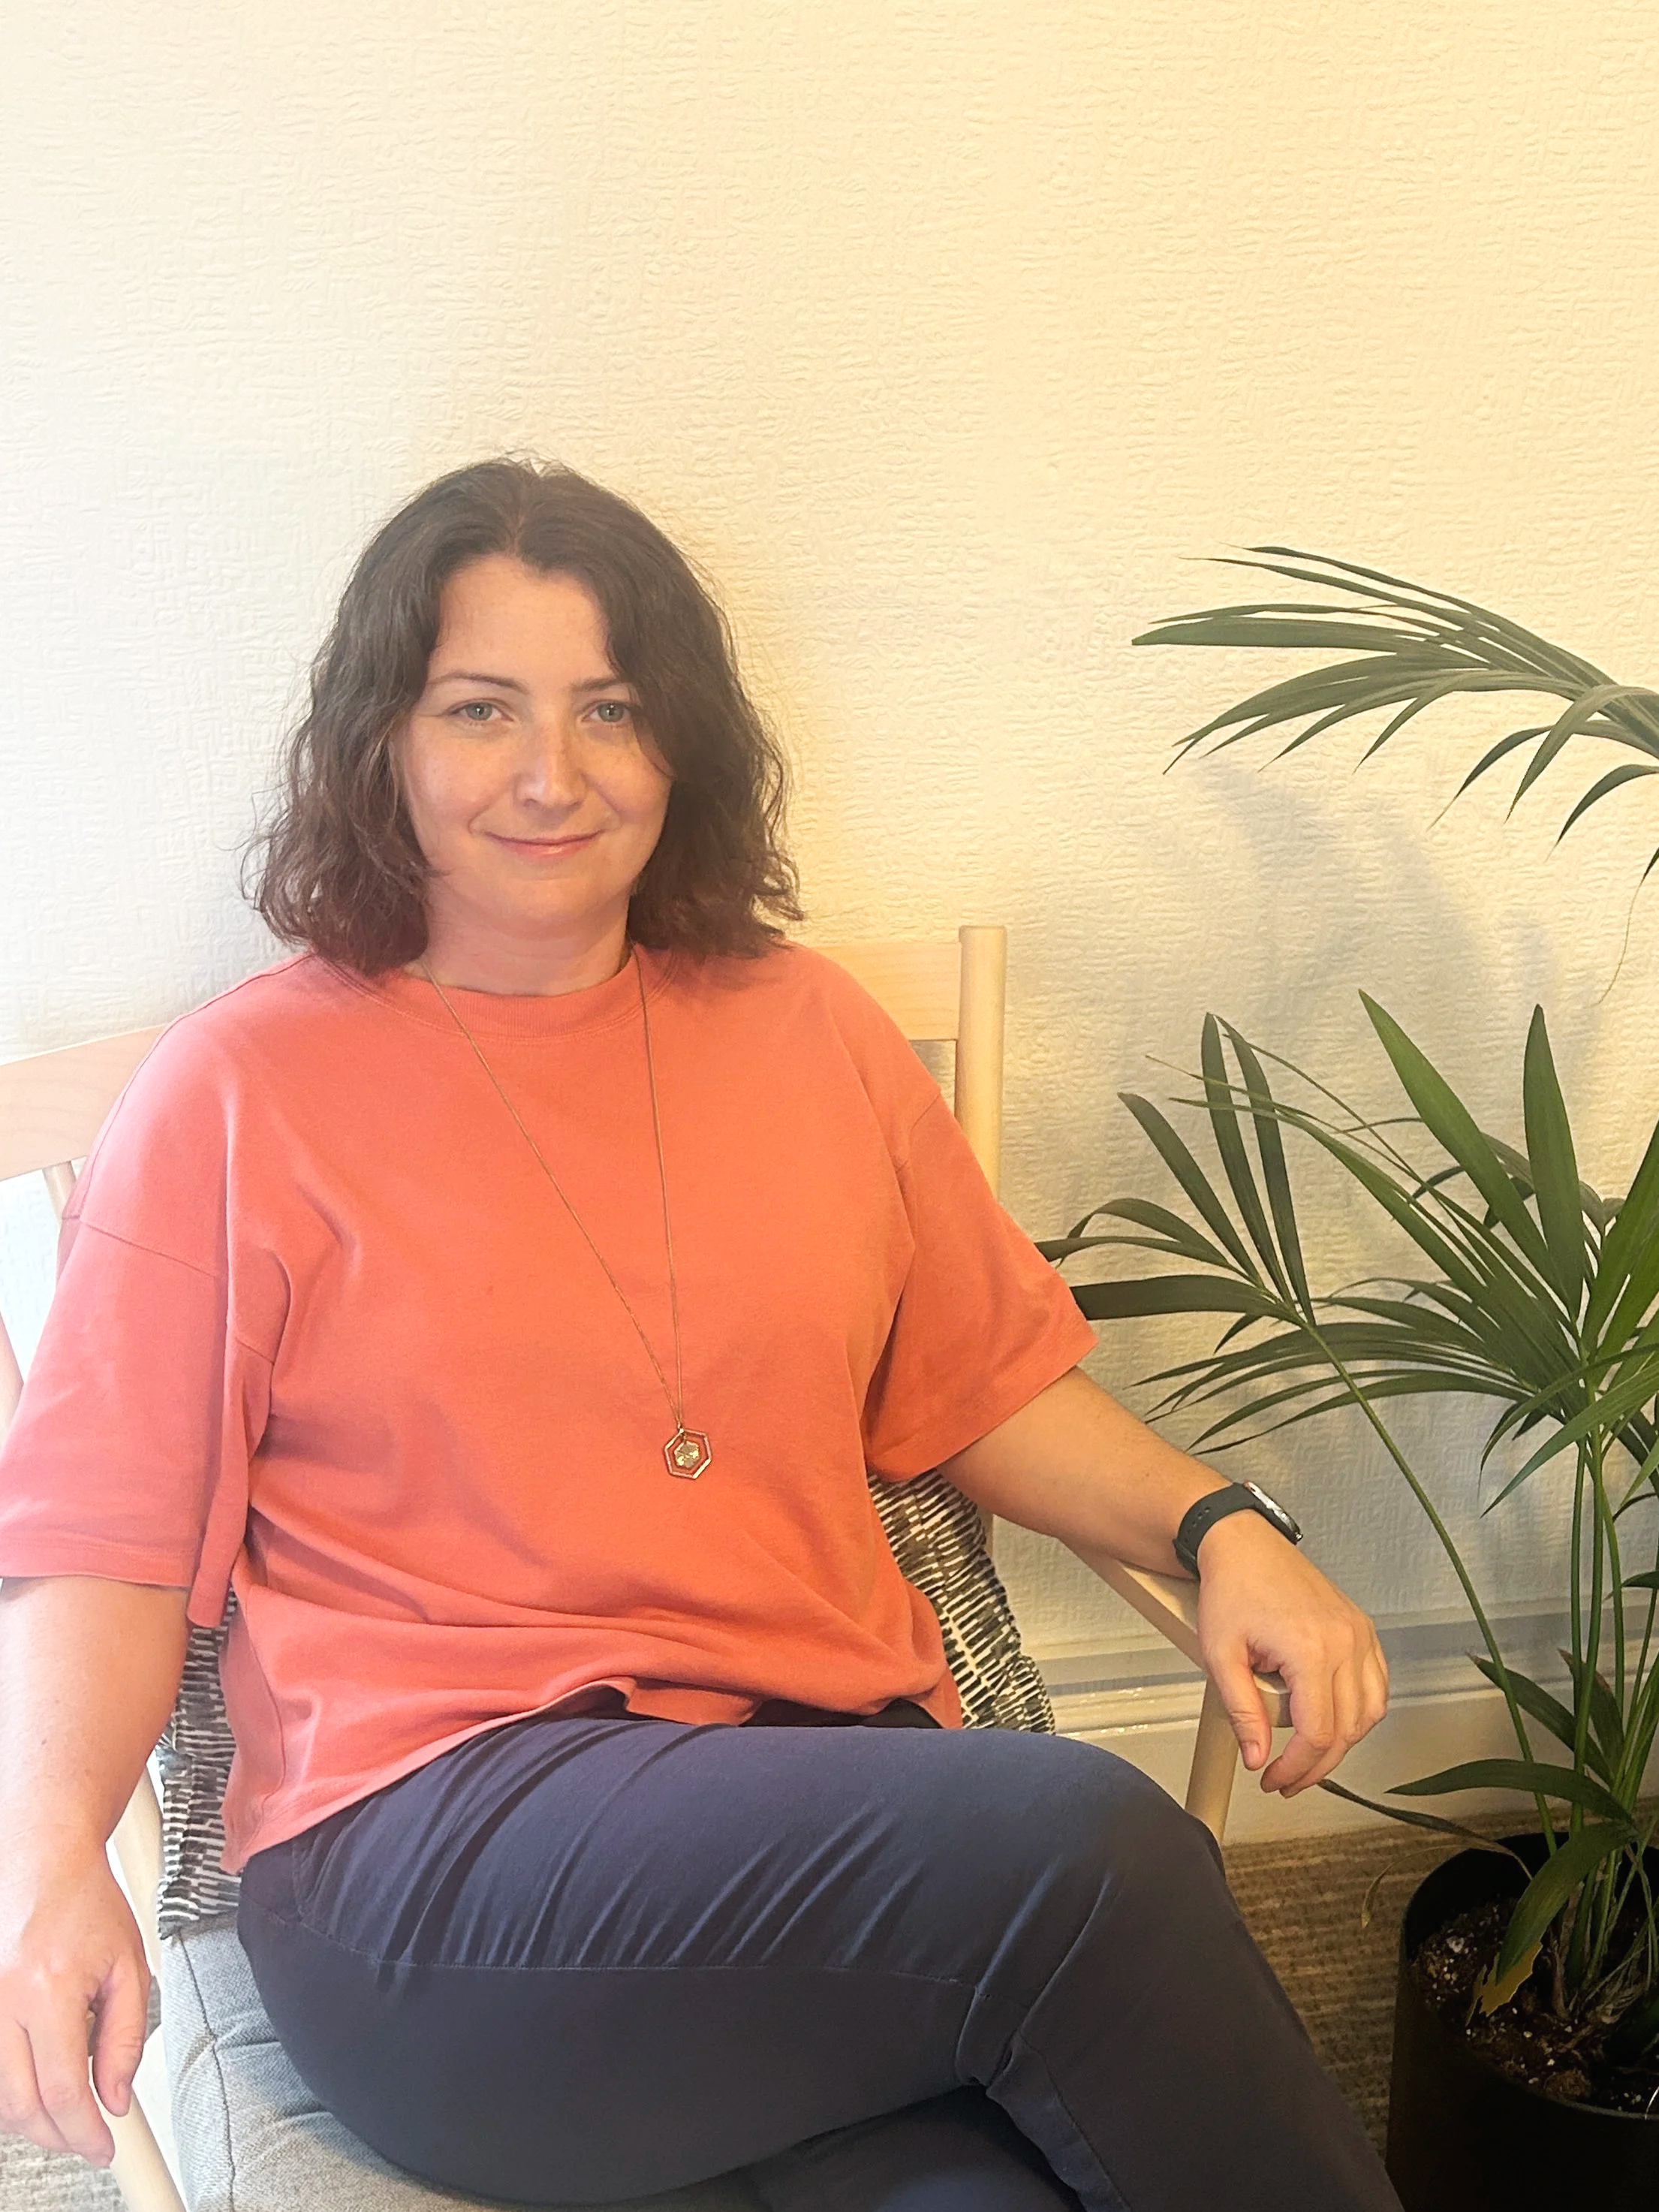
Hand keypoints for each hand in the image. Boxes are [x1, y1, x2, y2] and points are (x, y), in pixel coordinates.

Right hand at [0, 1849, 149, 2166]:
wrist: (41, 1861)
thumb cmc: (87, 1905)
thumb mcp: (129, 1966)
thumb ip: (125, 2037)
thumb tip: (115, 2099)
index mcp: (50, 1987)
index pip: (64, 2089)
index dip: (85, 2131)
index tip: (103, 2146)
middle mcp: (3, 1999)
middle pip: (21, 2104)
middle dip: (58, 2135)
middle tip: (86, 2139)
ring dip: (31, 2119)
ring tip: (66, 2114)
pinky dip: (9, 2092)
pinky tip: (36, 2087)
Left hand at [1193, 1510, 1388, 1796]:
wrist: (1243, 1544)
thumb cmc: (1232, 1587)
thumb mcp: (1221, 1654)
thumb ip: (1242, 1711)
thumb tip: (1258, 1756)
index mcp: (1311, 1649)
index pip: (1317, 1732)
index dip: (1297, 1767)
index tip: (1273, 1778)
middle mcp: (1345, 1641)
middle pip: (1347, 1729)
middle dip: (1317, 1765)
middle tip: (1287, 1779)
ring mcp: (1358, 1633)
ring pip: (1370, 1711)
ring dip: (1342, 1741)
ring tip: (1308, 1755)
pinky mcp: (1361, 1627)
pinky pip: (1377, 1684)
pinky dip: (1361, 1711)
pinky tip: (1334, 1720)